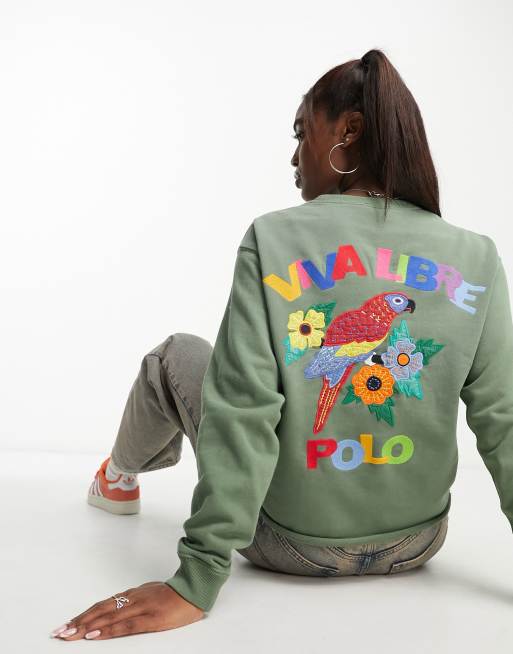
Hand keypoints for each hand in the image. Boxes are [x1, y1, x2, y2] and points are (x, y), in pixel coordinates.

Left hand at [50, 582, 204, 639]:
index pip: (102, 605)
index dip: (83, 615)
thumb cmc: (174, 595)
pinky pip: (125, 625)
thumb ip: (135, 599)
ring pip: (108, 617)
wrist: (195, 591)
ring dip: (86, 627)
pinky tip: (95, 635)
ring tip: (69, 635)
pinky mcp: (151, 619)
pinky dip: (108, 630)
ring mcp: (141, 608)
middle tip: (59, 632)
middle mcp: (132, 599)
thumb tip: (119, 605)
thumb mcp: (151, 593)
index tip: (67, 624)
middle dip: (78, 622)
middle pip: (99, 611)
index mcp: (132, 595)